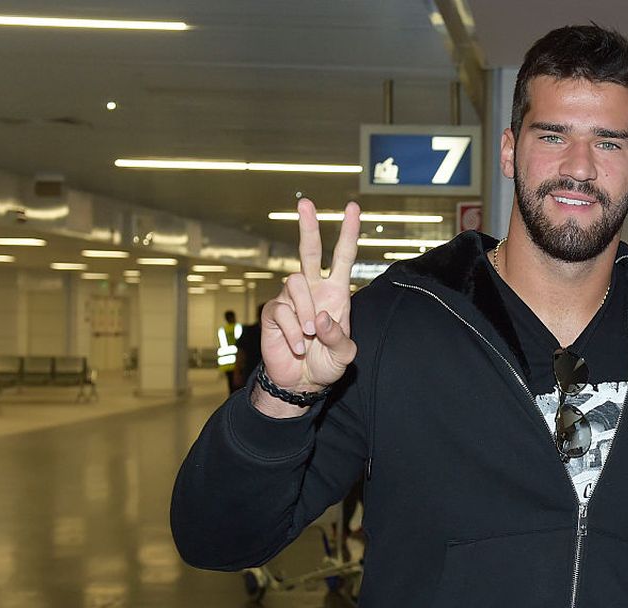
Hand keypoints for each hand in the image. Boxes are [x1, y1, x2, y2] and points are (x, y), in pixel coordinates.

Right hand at [255, 198, 359, 413]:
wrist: (301, 383)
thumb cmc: (326, 365)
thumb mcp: (344, 355)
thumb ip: (338, 337)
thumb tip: (321, 317)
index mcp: (335, 293)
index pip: (343, 258)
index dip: (349, 233)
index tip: (353, 208)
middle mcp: (313, 290)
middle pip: (308, 251)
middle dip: (309, 226)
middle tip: (306, 203)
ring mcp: (291, 299)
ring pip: (295, 283)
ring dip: (305, 312)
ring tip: (309, 337)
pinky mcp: (274, 312)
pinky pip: (282, 311)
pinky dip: (293, 332)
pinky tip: (298, 346)